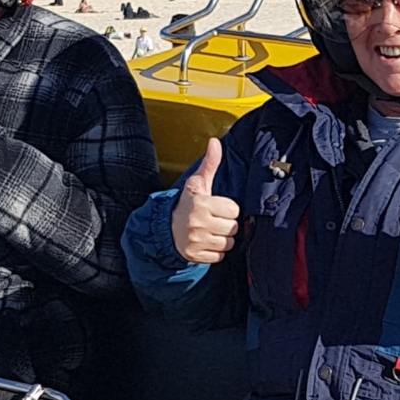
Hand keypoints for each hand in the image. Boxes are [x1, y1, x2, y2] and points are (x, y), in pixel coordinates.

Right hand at [171, 139, 239, 263]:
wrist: (165, 229)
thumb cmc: (187, 205)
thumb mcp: (197, 184)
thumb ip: (209, 164)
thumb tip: (215, 142)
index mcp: (201, 203)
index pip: (234, 209)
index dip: (228, 208)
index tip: (217, 207)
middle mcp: (198, 222)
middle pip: (233, 227)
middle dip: (226, 224)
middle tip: (214, 220)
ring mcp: (196, 240)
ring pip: (228, 243)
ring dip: (223, 239)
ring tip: (211, 231)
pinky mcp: (195, 255)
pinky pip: (219, 256)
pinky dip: (216, 251)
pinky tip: (207, 242)